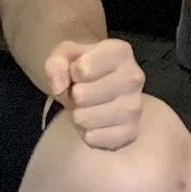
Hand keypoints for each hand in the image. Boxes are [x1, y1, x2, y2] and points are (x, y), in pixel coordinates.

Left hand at [43, 36, 146, 150]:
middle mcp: (134, 77)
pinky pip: (94, 139)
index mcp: (120, 52)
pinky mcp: (131, 132)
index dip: (71, 73)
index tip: (78, 72)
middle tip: (80, 93)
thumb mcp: (63, 55)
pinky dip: (87, 134)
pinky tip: (94, 122)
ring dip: (78, 116)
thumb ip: (56, 63)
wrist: (98, 86)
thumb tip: (59, 86)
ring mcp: (135, 106)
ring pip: (86, 119)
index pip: (83, 69)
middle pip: (82, 95)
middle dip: (73, 96)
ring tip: (86, 107)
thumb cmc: (81, 67)